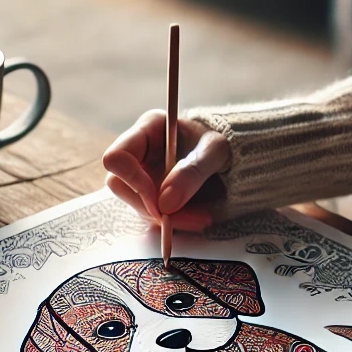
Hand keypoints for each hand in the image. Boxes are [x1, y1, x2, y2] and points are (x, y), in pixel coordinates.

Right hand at [102, 110, 230, 230]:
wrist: (233, 153)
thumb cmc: (223, 140)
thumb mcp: (216, 150)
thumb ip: (194, 170)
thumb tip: (165, 204)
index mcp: (148, 129)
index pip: (117, 156)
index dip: (132, 180)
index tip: (159, 198)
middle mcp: (139, 152)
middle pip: (120, 185)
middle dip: (150, 207)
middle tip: (186, 217)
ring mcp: (143, 174)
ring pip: (136, 204)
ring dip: (166, 219)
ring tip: (202, 219)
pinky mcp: (152, 193)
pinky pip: (152, 214)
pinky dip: (173, 222)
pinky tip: (197, 219)